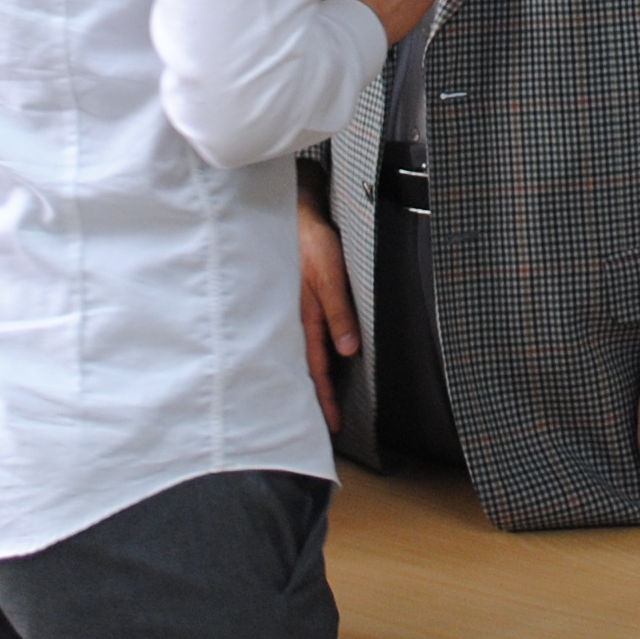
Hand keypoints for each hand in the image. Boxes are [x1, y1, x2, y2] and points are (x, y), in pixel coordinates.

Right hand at [296, 183, 357, 430]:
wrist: (292, 213)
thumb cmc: (311, 242)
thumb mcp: (330, 276)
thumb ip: (338, 313)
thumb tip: (347, 350)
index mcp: (304, 319)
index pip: (316, 369)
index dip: (325, 398)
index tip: (332, 425)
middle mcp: (294, 321)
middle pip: (305, 368)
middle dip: (313, 397)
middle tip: (321, 425)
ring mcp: (291, 312)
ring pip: (301, 354)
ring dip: (309, 378)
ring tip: (314, 402)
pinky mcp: (292, 301)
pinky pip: (299, 336)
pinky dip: (305, 355)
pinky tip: (308, 361)